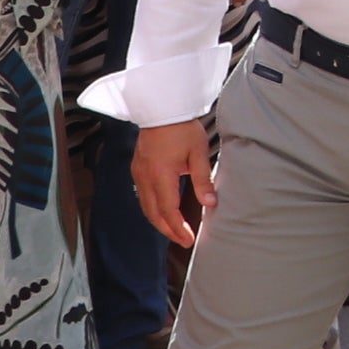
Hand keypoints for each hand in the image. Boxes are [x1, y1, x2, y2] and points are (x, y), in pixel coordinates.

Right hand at [132, 120, 216, 248]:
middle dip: (168, 230)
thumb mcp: (198, 152)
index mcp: (161, 175)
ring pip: (145, 206)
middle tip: (183, 240)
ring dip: (159, 221)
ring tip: (174, 230)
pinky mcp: (137, 168)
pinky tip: (163, 211)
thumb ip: (203, 179)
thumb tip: (210, 203)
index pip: (168, 210)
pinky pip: (142, 195)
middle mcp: (145, 177)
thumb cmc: (181, 127)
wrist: (161, 107)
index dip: (178, 228)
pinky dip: (152, 208)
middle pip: (154, 213)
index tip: (189, 239)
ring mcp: (138, 173)